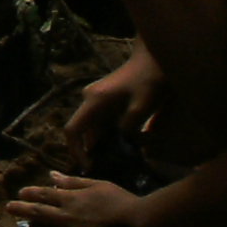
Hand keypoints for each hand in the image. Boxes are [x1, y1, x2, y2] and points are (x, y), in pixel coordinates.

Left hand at [5, 172, 149, 226]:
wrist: (139, 224)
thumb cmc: (120, 202)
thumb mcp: (97, 184)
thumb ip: (73, 182)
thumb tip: (52, 175)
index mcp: (72, 199)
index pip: (45, 194)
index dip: (31, 193)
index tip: (21, 192)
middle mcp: (67, 217)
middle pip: (39, 212)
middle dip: (21, 210)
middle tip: (7, 208)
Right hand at [63, 49, 162, 165]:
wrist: (153, 57)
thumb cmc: (149, 79)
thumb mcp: (142, 106)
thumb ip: (129, 127)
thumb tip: (123, 143)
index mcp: (94, 101)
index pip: (72, 129)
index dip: (75, 150)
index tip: (88, 166)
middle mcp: (90, 99)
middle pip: (80, 130)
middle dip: (88, 151)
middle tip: (104, 169)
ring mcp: (97, 97)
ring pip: (91, 126)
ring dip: (99, 143)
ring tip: (114, 161)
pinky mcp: (106, 98)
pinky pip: (100, 121)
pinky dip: (106, 134)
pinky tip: (121, 145)